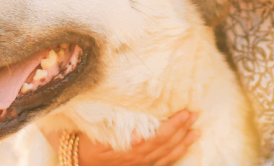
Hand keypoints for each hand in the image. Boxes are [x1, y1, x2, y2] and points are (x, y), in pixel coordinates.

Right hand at [44, 110, 199, 165]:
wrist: (76, 159)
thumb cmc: (86, 140)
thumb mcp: (96, 131)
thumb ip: (113, 128)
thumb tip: (137, 131)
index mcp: (128, 149)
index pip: (157, 138)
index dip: (172, 127)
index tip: (184, 113)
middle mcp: (136, 160)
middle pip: (165, 146)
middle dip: (182, 130)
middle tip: (195, 114)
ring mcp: (139, 165)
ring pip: (166, 156)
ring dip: (183, 143)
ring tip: (197, 130)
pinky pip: (162, 163)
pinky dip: (175, 155)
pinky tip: (184, 146)